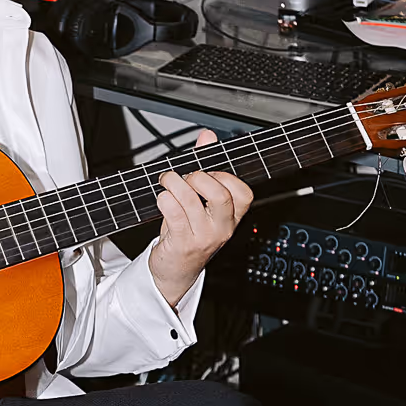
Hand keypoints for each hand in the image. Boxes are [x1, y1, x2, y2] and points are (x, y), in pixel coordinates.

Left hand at [148, 130, 252, 307]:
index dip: (224, 176)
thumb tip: (208, 136)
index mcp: (233, 216)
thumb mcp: (201, 201)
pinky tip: (162, 199)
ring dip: (173, 183)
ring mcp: (204, 237)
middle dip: (198, 177)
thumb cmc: (188, 232)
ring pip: (190, 200)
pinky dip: (164, 199)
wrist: (175, 269)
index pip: (243, 192)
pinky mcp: (183, 243)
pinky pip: (173, 213)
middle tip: (185, 177)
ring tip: (167, 181)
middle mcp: (222, 227)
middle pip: (219, 194)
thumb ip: (206, 166)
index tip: (207, 171)